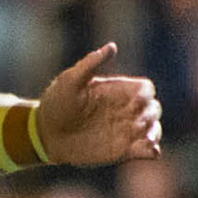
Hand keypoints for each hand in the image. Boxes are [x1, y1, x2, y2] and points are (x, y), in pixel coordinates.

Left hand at [34, 44, 161, 167]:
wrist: (43, 134)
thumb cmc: (55, 103)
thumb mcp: (69, 80)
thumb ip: (90, 64)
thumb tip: (111, 46)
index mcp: (118, 91)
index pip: (145, 89)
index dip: (145, 94)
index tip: (136, 101)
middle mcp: (125, 110)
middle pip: (153, 109)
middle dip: (151, 114)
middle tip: (139, 122)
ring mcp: (124, 131)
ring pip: (153, 130)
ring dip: (154, 133)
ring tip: (147, 139)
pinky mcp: (121, 150)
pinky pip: (144, 151)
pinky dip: (151, 152)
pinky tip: (149, 151)